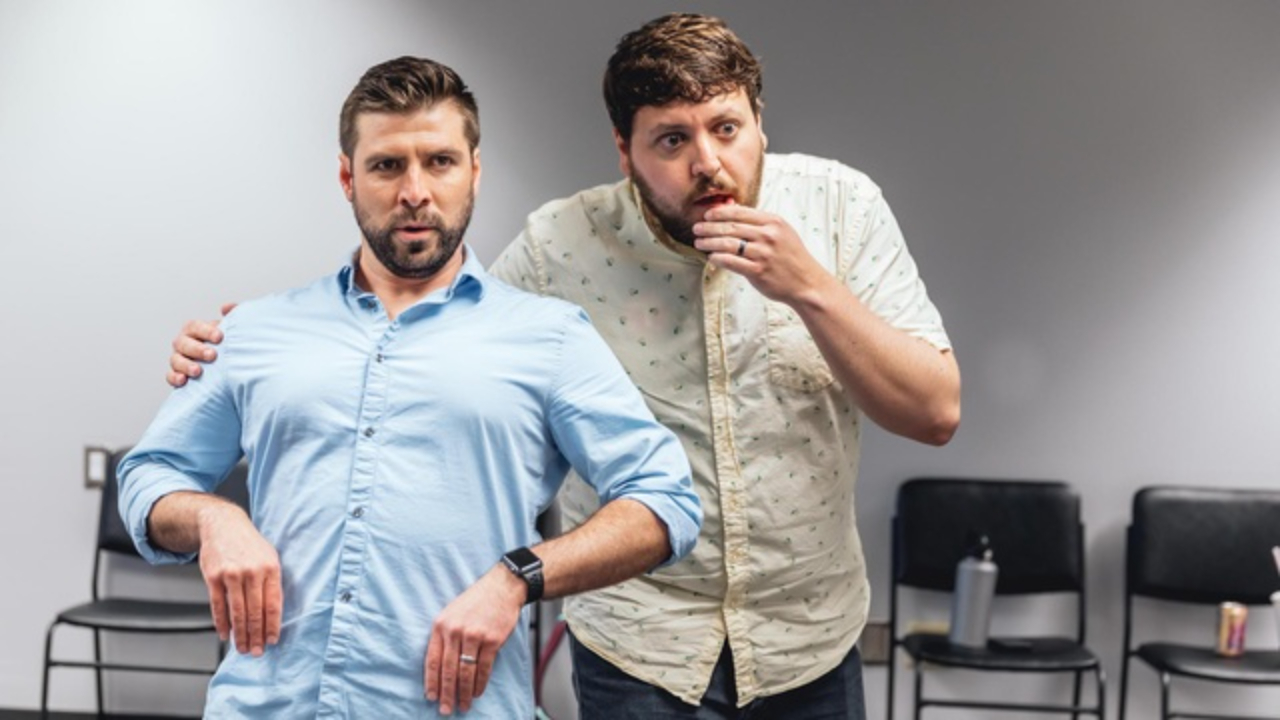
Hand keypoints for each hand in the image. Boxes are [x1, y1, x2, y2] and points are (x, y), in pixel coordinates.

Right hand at [167, 302, 236, 387]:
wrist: (224, 365)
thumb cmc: (225, 344)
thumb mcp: (230, 329)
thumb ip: (231, 316)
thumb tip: (227, 307)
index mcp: (194, 330)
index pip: (194, 326)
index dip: (205, 331)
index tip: (219, 337)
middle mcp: (183, 343)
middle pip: (183, 343)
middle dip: (197, 349)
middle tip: (212, 355)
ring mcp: (178, 358)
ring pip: (175, 360)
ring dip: (186, 365)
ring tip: (197, 371)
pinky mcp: (177, 374)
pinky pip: (170, 376)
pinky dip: (175, 378)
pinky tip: (183, 380)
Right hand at [196, 503, 281, 656]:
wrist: (223, 524)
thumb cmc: (249, 544)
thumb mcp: (269, 557)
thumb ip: (272, 583)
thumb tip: (274, 614)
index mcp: (271, 568)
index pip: (274, 604)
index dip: (272, 626)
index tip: (272, 641)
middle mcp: (252, 572)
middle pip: (255, 612)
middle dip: (256, 636)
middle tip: (256, 652)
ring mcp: (232, 574)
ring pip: (237, 612)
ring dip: (240, 634)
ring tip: (242, 647)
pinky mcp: (213, 577)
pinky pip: (218, 606)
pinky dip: (222, 623)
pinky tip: (225, 634)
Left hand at [424, 565, 524, 714]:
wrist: (502, 587)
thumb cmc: (476, 601)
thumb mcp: (452, 614)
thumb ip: (444, 636)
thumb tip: (440, 668)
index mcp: (440, 625)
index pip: (432, 660)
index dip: (431, 682)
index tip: (431, 697)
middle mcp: (455, 631)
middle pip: (448, 670)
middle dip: (446, 694)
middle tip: (446, 710)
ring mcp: (474, 635)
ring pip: (466, 672)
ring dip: (464, 692)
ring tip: (464, 705)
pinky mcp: (492, 640)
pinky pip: (484, 668)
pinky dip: (481, 683)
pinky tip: (478, 692)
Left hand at [693, 205, 829, 305]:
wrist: (807, 282)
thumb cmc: (791, 257)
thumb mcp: (781, 232)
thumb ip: (758, 222)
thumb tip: (731, 208)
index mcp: (773, 222)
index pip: (740, 212)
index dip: (720, 213)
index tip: (707, 215)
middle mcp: (768, 235)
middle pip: (731, 227)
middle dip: (709, 227)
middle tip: (696, 228)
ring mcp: (763, 254)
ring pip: (728, 244)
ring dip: (709, 242)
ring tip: (699, 242)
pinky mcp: (758, 271)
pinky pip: (731, 262)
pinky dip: (717, 258)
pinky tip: (710, 257)